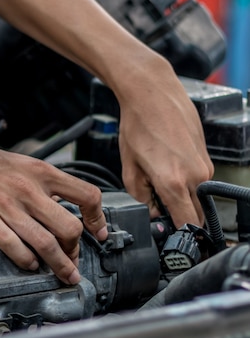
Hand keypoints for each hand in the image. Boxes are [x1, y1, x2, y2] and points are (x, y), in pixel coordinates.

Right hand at [0, 134, 107, 284]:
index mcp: (39, 171)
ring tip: (63, 275)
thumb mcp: (16, 163)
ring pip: (45, 242)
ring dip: (58, 264)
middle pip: (69, 227)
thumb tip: (58, 205)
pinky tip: (28, 265)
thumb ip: (38, 183)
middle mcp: (27, 188)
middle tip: (73, 260)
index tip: (98, 233)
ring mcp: (5, 204)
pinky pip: (13, 245)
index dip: (97, 218)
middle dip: (75, 250)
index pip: (86, 195)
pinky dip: (25, 260)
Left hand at [118, 68, 212, 227]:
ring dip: (180, 196)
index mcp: (173, 182)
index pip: (187, 224)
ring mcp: (205, 166)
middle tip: (159, 207)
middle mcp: (196, 176)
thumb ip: (142, 196)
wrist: (152, 93)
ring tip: (158, 176)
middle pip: (195, 212)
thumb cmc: (138, 125)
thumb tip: (155, 211)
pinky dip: (185, 180)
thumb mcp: (130, 166)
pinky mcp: (207, 157)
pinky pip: (198, 180)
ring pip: (197, 196)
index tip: (175, 243)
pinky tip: (167, 164)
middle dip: (179, 215)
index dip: (181, 237)